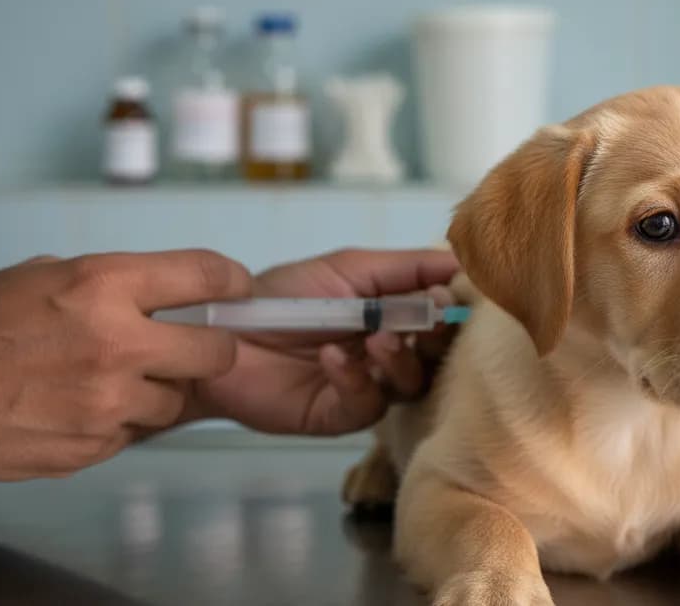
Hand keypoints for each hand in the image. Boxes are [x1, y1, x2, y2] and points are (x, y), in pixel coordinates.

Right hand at [0, 251, 251, 480]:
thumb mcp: (34, 280)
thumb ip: (100, 285)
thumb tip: (152, 293)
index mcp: (102, 285)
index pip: (205, 275)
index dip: (231, 283)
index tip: (238, 290)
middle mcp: (118, 342)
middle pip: (216, 351)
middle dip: (209, 350)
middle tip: (191, 348)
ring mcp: (110, 401)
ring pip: (175, 400)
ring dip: (156, 391)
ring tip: (110, 382)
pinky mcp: (95, 446)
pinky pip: (133, 432)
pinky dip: (118, 422)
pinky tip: (78, 408)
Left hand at [185, 249, 459, 435]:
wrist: (220, 330)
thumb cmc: (283, 295)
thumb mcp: (347, 268)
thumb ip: (404, 267)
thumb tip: (459, 264)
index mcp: (393, 318)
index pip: (440, 319)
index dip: (449, 309)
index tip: (445, 294)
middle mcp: (386, 356)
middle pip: (435, 358)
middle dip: (436, 338)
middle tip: (429, 320)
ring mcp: (365, 388)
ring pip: (410, 386)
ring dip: (401, 360)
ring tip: (378, 339)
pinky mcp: (336, 416)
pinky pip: (365, 406)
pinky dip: (355, 380)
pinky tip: (332, 358)